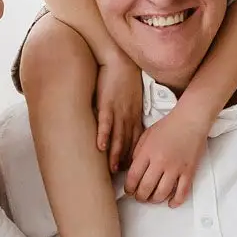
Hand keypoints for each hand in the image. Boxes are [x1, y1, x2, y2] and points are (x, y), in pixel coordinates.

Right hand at [95, 52, 144, 173]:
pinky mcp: (107, 104)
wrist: (120, 61)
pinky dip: (103, 135)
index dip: (133, 155)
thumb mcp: (134, 97)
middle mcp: (128, 116)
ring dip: (115, 154)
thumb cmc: (125, 78)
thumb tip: (128, 125)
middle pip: (128, 143)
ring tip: (112, 169)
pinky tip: (100, 146)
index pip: (136, 140)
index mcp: (135, 115)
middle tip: (123, 176)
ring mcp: (117, 111)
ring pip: (117, 136)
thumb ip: (132, 112)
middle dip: (125, 160)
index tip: (131, 168)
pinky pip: (105, 123)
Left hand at [125, 104, 212, 205]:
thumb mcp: (146, 136)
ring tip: (152, 198)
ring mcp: (176, 168)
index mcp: (147, 152)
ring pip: (162, 193)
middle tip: (139, 197)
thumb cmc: (169, 126)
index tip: (129, 191)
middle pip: (146, 188)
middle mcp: (161, 162)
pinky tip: (171, 203)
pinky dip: (175, 201)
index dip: (129, 188)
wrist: (191, 120)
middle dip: (140, 197)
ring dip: (155, 200)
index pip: (133, 177)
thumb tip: (133, 171)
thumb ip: (138, 153)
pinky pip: (182, 192)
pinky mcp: (189, 171)